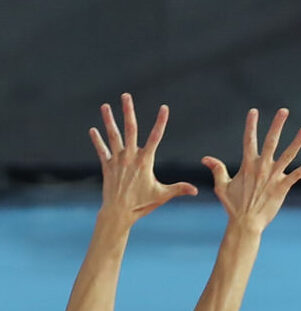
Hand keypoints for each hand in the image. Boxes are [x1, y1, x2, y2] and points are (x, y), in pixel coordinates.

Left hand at [89, 93, 197, 225]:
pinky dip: (97, 140)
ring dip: (109, 120)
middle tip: (126, 95)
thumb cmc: (142, 205)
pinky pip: (101, 150)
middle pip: (130, 129)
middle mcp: (130, 157)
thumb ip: (179, 189)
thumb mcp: (163, 196)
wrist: (118, 213)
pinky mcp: (106, 167)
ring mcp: (117, 161)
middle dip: (128, 111)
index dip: (160, 122)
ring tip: (105, 106)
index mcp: (145, 161)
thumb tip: (196, 190)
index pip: (155, 137)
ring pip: (113, 136)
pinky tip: (93, 130)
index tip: (164, 108)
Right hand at [202, 108, 300, 232]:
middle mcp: (262, 168)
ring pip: (288, 155)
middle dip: (277, 125)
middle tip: (284, 111)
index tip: (254, 111)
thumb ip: (217, 169)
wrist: (245, 223)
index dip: (251, 125)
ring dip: (297, 142)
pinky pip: (297, 175)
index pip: (249, 140)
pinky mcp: (283, 188)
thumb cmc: (233, 206)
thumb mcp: (222, 186)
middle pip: (271, 141)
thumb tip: (205, 158)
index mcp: (248, 165)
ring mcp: (274, 177)